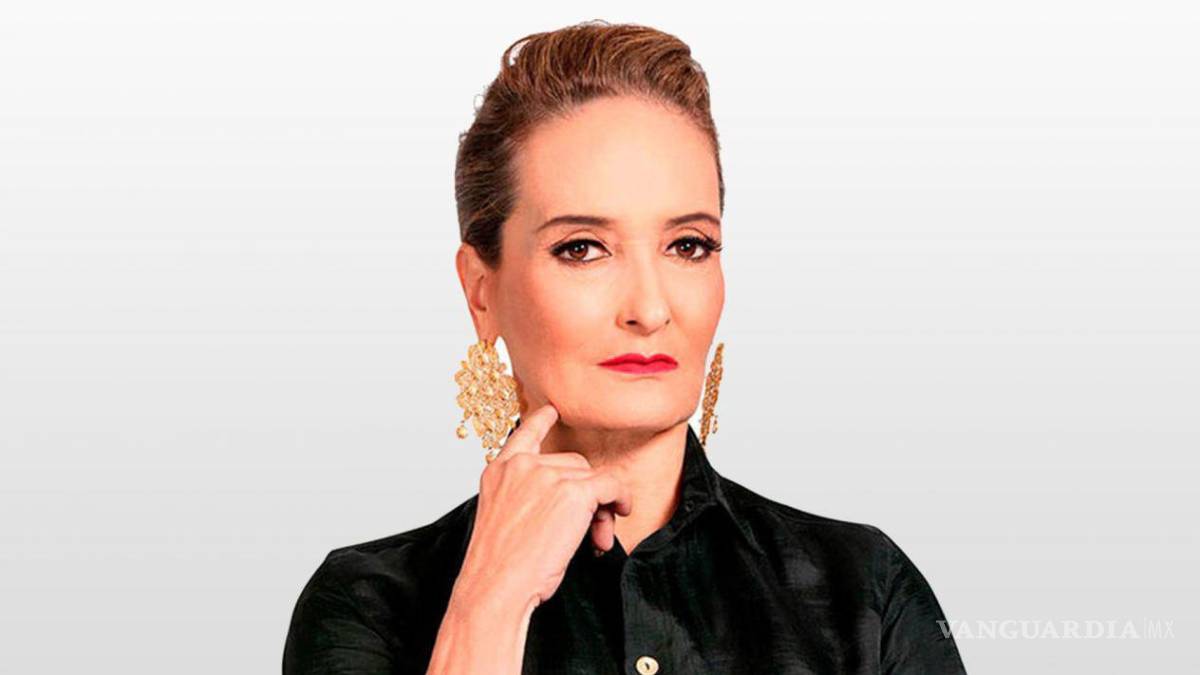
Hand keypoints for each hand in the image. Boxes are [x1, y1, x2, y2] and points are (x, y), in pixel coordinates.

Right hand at [454, 403, 632, 609]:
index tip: (552, 411)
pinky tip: (622, 513)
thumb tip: (581, 501)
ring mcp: (547, 475)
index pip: (523, 435)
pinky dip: (622, 499)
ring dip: (603, 505)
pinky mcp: (573, 491)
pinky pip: (612, 486)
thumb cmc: (499, 567)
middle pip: (573, 463)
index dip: (540, 422)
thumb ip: (529, 499)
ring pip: (593, 477)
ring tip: (597, 537)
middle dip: (587, 493)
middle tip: (592, 528)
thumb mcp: (505, 520)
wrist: (495, 587)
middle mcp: (522, 466)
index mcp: (500, 472)